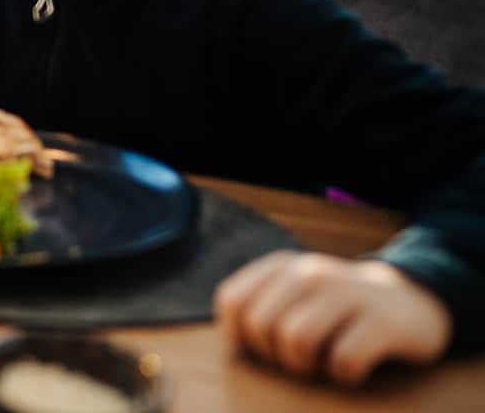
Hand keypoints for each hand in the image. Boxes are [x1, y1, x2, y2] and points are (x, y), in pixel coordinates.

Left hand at [216, 251, 450, 385]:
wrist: (413, 300)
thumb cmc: (339, 310)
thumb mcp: (295, 296)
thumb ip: (258, 308)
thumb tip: (233, 347)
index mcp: (282, 267)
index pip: (232, 301)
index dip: (240, 336)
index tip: (264, 349)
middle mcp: (311, 273)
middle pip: (261, 325)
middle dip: (274, 356)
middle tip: (299, 360)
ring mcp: (348, 293)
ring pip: (296, 339)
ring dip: (305, 367)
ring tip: (322, 366)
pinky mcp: (382, 321)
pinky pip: (344, 360)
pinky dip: (343, 377)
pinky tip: (353, 372)